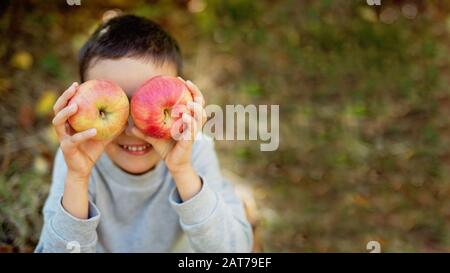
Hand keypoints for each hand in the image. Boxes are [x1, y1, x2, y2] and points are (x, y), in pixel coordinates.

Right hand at [52, 82, 112, 179]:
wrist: (84, 169)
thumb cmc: (92, 149)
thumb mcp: (104, 135)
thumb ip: (112, 126)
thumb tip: (127, 118)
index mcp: (69, 123)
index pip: (65, 105)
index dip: (69, 94)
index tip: (77, 84)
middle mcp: (62, 129)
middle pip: (57, 109)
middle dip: (64, 97)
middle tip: (73, 89)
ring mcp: (62, 138)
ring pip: (58, 122)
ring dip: (66, 113)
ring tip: (76, 106)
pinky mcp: (66, 148)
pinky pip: (74, 140)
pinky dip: (84, 134)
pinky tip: (94, 130)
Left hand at [131, 78, 206, 200]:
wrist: (173, 164)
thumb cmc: (165, 147)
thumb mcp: (153, 136)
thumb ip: (143, 130)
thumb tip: (127, 126)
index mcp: (187, 118)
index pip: (193, 100)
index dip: (190, 89)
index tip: (180, 79)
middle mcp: (193, 123)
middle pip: (201, 105)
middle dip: (197, 93)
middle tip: (188, 84)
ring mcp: (193, 132)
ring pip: (200, 117)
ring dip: (196, 108)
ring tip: (190, 101)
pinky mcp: (190, 141)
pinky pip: (192, 130)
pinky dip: (190, 122)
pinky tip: (184, 116)